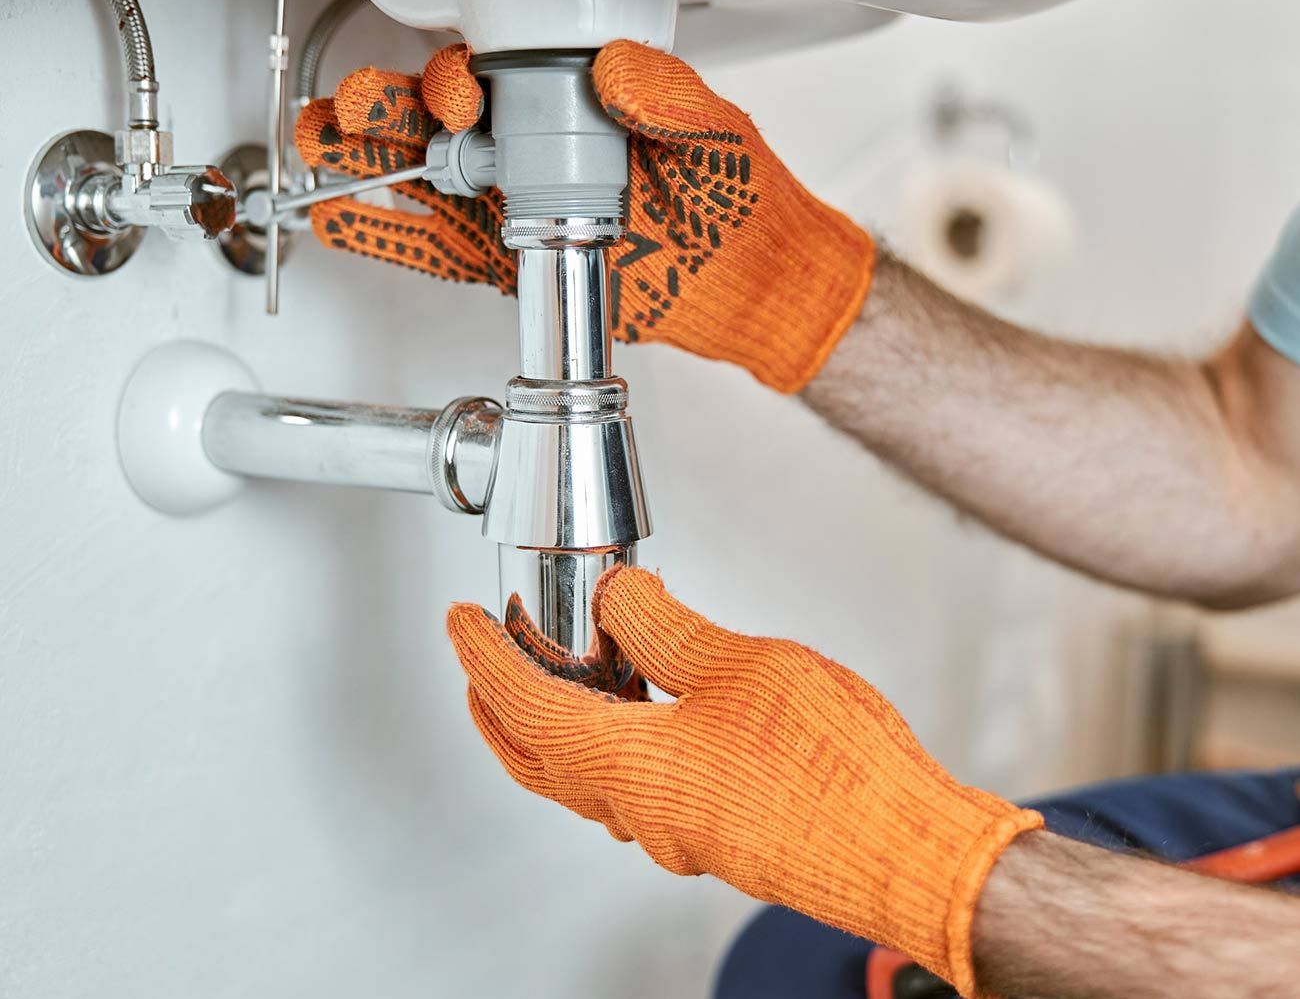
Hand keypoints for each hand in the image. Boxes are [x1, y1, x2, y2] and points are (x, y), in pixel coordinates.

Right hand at [296, 42, 874, 391]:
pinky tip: (345, 221)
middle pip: (435, 124)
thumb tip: (612, 67)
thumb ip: (665, 96)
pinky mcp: (505, 262)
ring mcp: (512, 208)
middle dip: (383, 115)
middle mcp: (530, 153)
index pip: (489, 82)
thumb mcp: (711, 133)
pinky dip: (389, 236)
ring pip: (422, 181)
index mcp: (568, 108)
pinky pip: (436, 249)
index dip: (453, 83)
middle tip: (346, 116)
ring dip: (367, 167)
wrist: (747, 286)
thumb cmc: (736, 203)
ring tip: (319, 153)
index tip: (455, 99)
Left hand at [446, 566, 1040, 994]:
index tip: (461, 626)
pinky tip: (649, 718)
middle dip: (498, 711)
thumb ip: (666, 628)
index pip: (526, 706)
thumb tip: (618, 599)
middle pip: (539, 760)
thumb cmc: (836, 770)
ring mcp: (683, 832)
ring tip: (557, 683)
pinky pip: (639, 790)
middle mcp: (645, 811)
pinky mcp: (722, 834)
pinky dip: (614, 747)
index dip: (484, 659)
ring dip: (554, 731)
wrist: (910, 850)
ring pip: (586, 781)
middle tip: (481, 669)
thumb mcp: (739, 664)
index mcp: (631, 766)